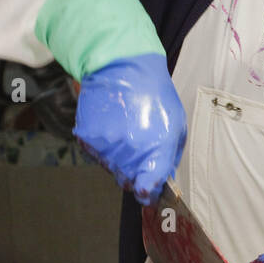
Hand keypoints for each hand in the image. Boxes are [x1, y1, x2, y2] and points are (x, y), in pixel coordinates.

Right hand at [73, 53, 185, 205]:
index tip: (146, 191)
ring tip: (125, 130)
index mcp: (156, 150)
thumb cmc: (155, 96)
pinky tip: (111, 126)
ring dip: (118, 158)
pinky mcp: (88, 138)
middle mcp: (129, 153)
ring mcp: (106, 147)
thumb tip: (161, 181)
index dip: (147, 194)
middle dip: (133, 173)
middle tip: (138, 148)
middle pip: (127, 182)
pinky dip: (103, 146)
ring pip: (110, 168)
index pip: (147, 189)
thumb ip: (169, 156)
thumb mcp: (176, 125)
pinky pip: (96, 154)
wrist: (122, 68)